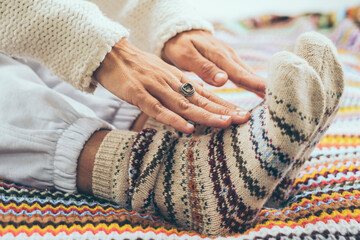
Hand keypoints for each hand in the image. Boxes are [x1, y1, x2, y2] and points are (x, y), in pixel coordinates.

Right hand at [95, 39, 249, 133]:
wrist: (112, 54)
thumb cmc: (138, 68)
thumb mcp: (164, 75)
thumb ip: (180, 87)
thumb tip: (197, 98)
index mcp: (178, 79)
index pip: (205, 94)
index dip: (224, 104)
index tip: (242, 114)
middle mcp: (171, 83)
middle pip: (200, 99)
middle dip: (222, 110)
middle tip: (243, 119)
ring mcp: (155, 88)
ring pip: (183, 104)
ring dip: (205, 115)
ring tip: (224, 124)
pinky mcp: (138, 94)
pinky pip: (157, 109)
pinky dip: (173, 119)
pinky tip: (186, 128)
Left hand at [162, 30, 265, 97]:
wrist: (180, 31)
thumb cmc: (180, 45)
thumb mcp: (186, 55)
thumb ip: (204, 68)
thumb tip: (223, 81)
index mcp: (218, 56)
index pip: (239, 73)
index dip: (254, 84)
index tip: (268, 93)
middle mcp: (228, 57)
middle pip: (248, 74)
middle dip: (263, 86)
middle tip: (280, 100)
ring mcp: (229, 58)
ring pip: (248, 73)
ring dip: (260, 85)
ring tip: (274, 98)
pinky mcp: (228, 60)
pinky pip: (243, 72)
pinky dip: (252, 81)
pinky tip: (260, 90)